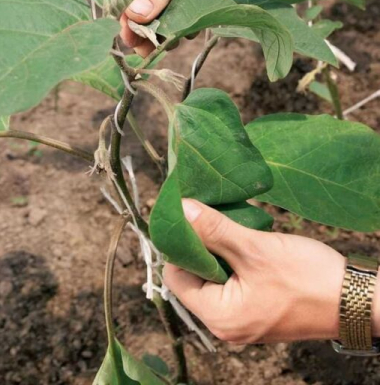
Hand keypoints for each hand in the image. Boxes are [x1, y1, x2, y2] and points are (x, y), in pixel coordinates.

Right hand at [109, 0, 256, 55]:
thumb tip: (135, 17)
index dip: (124, 9)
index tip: (131, 34)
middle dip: (141, 24)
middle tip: (145, 49)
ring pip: (154, 8)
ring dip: (160, 27)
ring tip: (167, 46)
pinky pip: (174, 8)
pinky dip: (178, 21)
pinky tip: (186, 33)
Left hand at [163, 199, 347, 343]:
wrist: (356, 301)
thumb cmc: (308, 279)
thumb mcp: (254, 249)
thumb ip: (214, 230)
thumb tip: (182, 210)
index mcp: (219, 317)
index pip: (177, 278)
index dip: (180, 248)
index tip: (189, 220)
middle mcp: (226, 325)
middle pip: (195, 279)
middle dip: (202, 247)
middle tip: (211, 217)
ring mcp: (244, 319)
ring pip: (216, 278)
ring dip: (220, 251)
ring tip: (230, 226)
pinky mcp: (258, 310)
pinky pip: (234, 283)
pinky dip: (235, 261)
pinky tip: (245, 241)